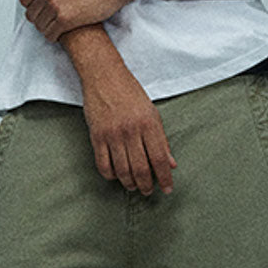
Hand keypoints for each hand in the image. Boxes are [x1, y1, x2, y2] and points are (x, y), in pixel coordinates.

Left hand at [18, 0, 130, 40]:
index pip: (25, 0)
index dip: (35, 5)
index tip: (46, 6)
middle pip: (31, 15)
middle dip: (41, 17)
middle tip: (54, 16)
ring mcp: (56, 6)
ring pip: (40, 26)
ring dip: (48, 27)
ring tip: (59, 23)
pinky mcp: (67, 20)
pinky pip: (50, 34)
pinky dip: (54, 35)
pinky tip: (63, 31)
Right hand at [80, 62, 176, 195]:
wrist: (104, 76)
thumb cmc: (130, 92)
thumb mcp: (152, 113)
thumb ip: (162, 139)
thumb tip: (171, 163)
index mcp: (149, 124)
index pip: (160, 159)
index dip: (165, 178)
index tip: (167, 189)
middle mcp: (131, 131)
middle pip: (141, 169)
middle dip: (146, 185)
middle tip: (148, 191)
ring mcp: (113, 134)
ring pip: (123, 170)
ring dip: (129, 183)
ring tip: (133, 186)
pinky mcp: (97, 136)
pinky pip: (103, 165)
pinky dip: (111, 175)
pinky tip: (116, 175)